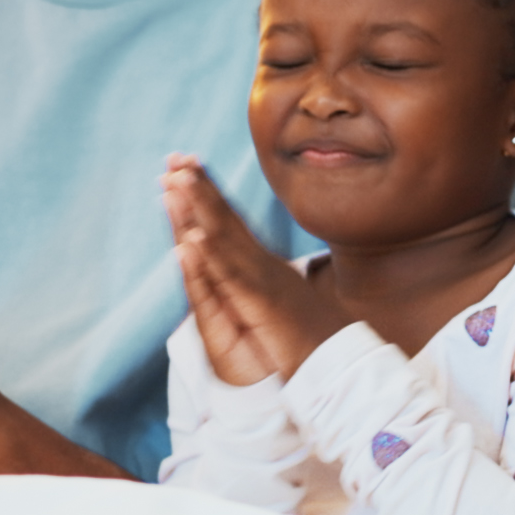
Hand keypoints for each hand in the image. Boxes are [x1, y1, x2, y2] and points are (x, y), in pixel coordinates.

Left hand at [162, 156, 352, 381]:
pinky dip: (213, 253)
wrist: (339, 360)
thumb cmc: (312, 336)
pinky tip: (194, 234)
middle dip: (198, 186)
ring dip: (201, 206)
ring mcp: (263, 279)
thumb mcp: (282, 303)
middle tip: (174, 155)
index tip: (187, 166)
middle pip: (225, 218)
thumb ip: (268, 282)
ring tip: (177, 177)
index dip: (208, 193)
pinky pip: (233, 276)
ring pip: (226, 237)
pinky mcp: (263, 302)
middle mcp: (262, 264)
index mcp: (263, 265)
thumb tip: (257, 271)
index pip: (230, 222)